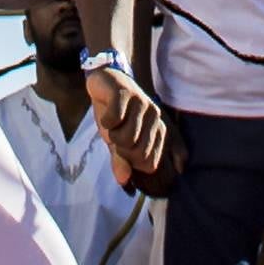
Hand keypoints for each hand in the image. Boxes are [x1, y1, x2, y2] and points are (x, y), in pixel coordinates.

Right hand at [87, 65, 176, 188]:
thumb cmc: (115, 116)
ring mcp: (142, 103)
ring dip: (111, 134)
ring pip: (126, 138)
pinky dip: (105, 120)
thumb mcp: (117, 142)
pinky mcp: (126, 93)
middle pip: (138, 153)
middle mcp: (155, 116)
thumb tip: (124, 181)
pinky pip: (114, 120)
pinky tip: (106, 111)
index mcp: (158, 130)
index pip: (149, 164)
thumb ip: (121, 161)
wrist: (105, 82)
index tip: (124, 150)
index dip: (132, 162)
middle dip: (120, 149)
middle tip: (117, 133)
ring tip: (112, 122)